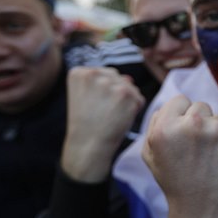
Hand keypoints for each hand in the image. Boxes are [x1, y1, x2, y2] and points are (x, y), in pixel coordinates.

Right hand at [62, 67, 143, 182]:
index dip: (102, 92)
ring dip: (126, 101)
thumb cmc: (87, 122)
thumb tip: (129, 78)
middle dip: (114, 94)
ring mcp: (111, 83)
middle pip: (117, 78)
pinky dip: (134, 109)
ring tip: (110, 115)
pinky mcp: (126, 94)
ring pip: (130, 87)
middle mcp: (94, 74)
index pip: (103, 74)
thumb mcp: (86, 96)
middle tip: (102, 112)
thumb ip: (105, 81)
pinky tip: (119, 118)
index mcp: (79, 72)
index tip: (92, 105)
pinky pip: (139, 98)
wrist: (88, 145)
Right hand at [142, 96, 217, 217]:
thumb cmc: (177, 181)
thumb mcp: (152, 154)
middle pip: (199, 106)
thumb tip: (169, 105)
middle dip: (199, 121)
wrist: (205, 208)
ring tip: (210, 156)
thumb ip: (156, 124)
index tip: (184, 131)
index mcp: (166, 127)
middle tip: (197, 147)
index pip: (179, 100)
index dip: (181, 115)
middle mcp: (192, 124)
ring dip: (215, 130)